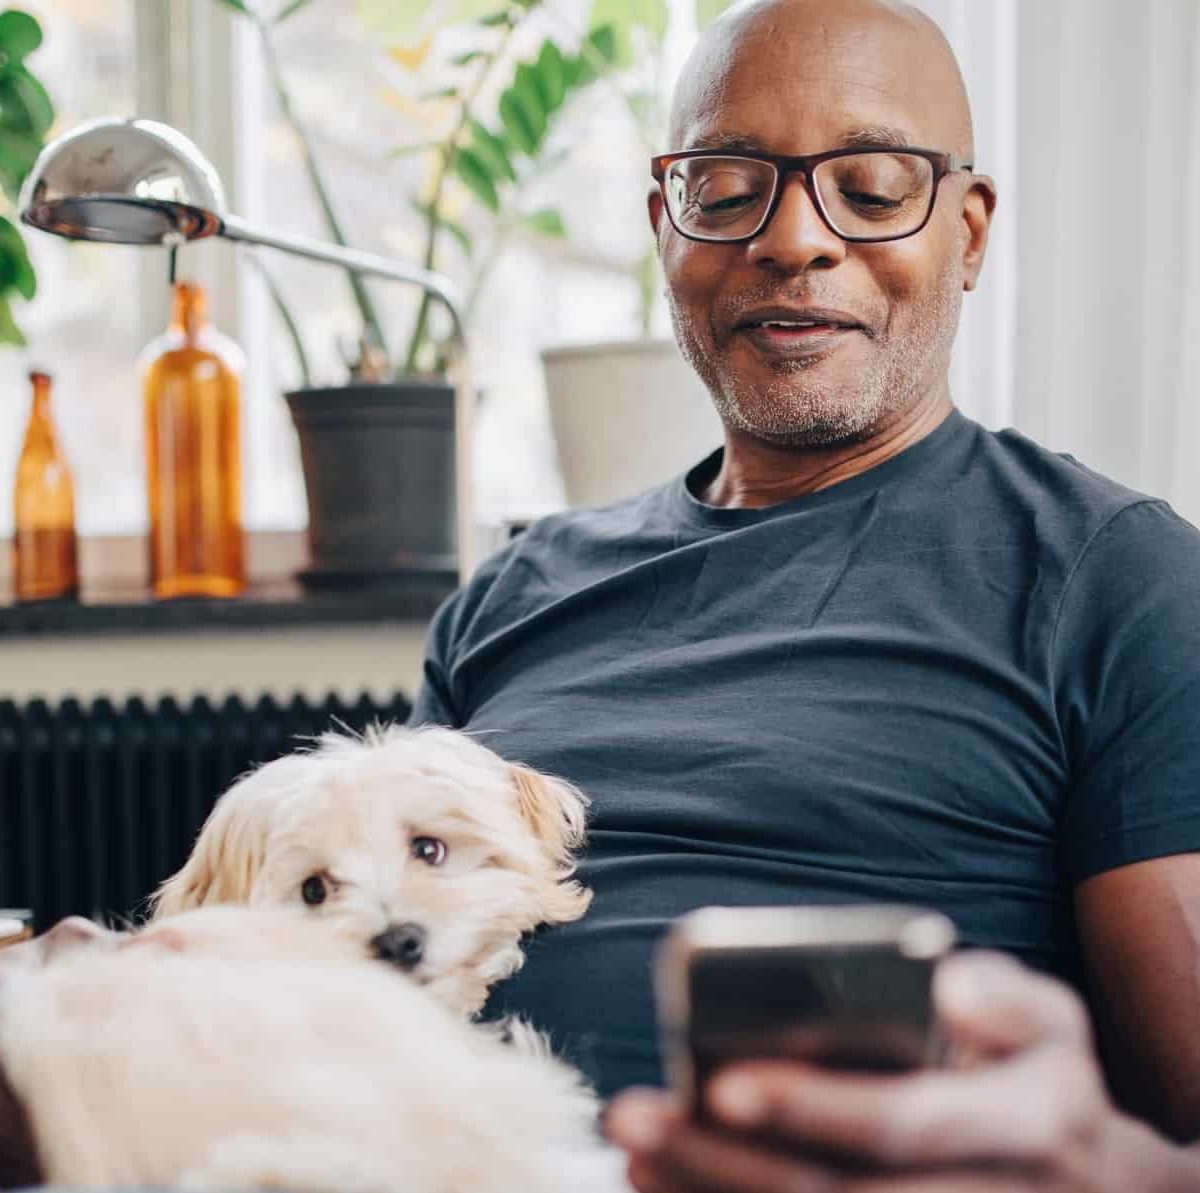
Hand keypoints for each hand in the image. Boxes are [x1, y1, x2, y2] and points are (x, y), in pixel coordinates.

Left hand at [606, 951, 1199, 1191]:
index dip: (813, 1107)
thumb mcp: (1053, 1023)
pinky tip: (672, 1192)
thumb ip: (1007, 997)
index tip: (722, 1082)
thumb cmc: (1044, 1081)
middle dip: (721, 1165)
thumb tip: (948, 985)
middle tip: (631, 1120)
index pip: (904, 1121)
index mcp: (1028, 1122)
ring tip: (634, 1158)